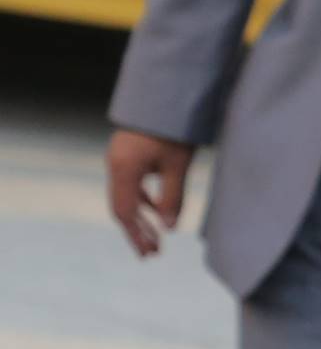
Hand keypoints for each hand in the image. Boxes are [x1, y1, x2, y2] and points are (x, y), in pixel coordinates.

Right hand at [105, 129, 192, 256]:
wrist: (166, 95)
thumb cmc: (174, 130)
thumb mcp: (177, 165)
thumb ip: (172, 197)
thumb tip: (170, 228)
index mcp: (123, 169)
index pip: (125, 211)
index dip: (138, 234)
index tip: (151, 252)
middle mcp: (115, 166)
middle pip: (121, 207)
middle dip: (137, 231)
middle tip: (153, 254)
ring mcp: (119, 159)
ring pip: (126, 196)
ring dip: (141, 217)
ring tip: (156, 238)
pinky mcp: (128, 155)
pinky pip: (131, 184)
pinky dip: (144, 200)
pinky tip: (158, 211)